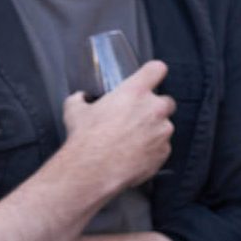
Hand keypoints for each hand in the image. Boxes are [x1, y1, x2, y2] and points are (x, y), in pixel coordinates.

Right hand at [60, 59, 172, 196]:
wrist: (91, 170)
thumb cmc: (85, 138)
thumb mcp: (74, 111)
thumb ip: (81, 99)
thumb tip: (82, 98)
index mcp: (134, 92)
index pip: (156, 69)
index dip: (153, 73)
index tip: (150, 78)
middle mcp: (154, 109)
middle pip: (166, 101)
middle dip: (154, 109)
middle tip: (135, 118)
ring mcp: (162, 131)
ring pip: (164, 127)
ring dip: (152, 131)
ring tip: (130, 142)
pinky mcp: (164, 152)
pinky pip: (162, 148)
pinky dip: (151, 150)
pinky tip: (132, 155)